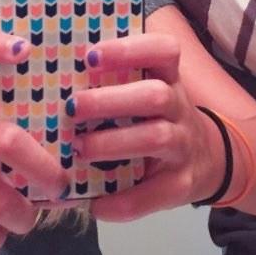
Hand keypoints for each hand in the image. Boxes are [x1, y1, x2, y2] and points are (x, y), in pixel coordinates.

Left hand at [67, 33, 221, 220]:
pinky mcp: (182, 184)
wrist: (205, 160)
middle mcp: (179, 108)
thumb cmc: (156, 119)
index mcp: (168, 78)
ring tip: (78, 150)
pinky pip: (154, 194)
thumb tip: (50, 83)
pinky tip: (96, 204)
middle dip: (111, 101)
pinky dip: (123, 202)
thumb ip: (111, 84)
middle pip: (155, 96)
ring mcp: (183, 146)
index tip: (90, 55)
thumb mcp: (145, 92)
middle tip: (72, 107)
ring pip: (155, 138)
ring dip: (113, 143)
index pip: (163, 50)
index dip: (130, 50)